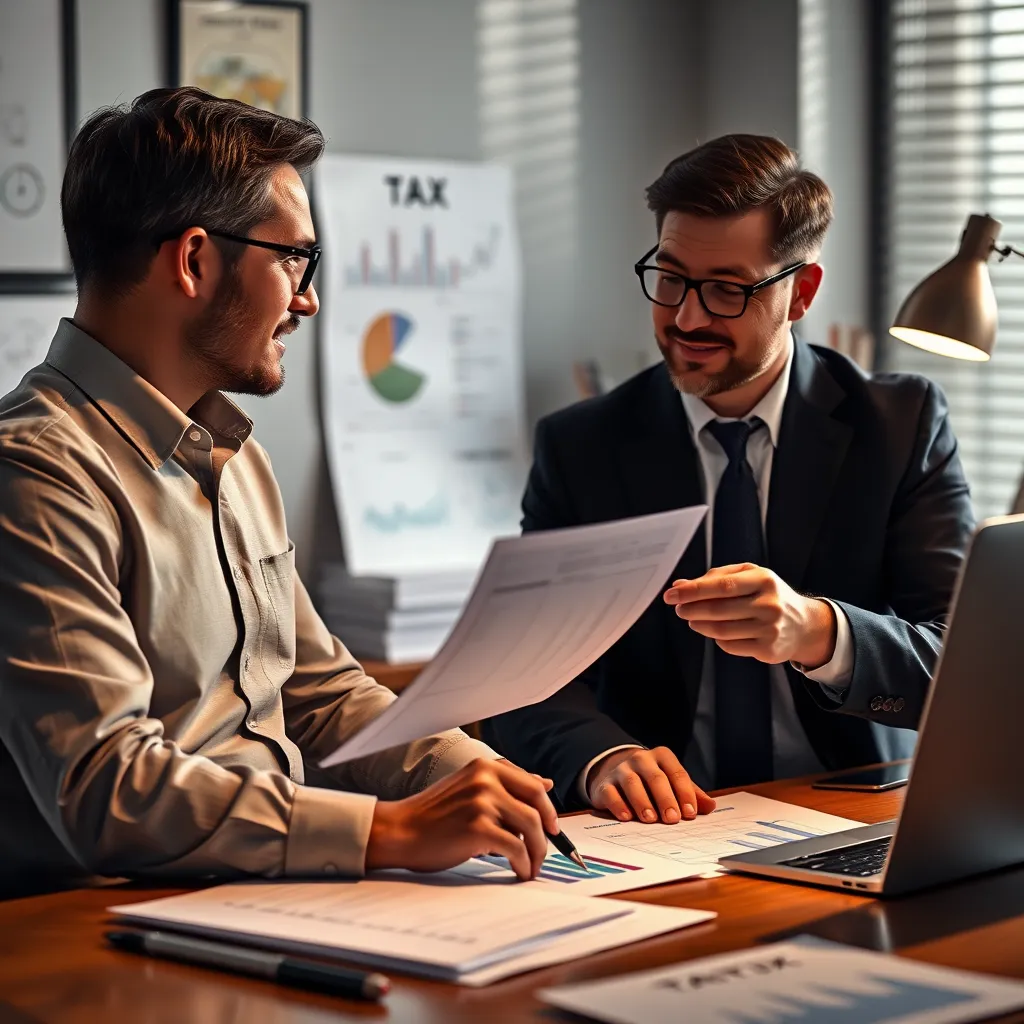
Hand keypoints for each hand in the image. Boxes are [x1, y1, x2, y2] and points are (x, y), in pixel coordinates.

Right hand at [365, 758, 558, 880]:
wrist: (399, 831)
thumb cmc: (432, 816)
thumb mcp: (469, 789)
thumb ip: (505, 786)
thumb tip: (546, 784)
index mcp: (485, 767)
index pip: (532, 784)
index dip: (547, 808)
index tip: (551, 827)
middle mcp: (485, 778)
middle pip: (537, 804)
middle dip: (548, 831)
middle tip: (546, 851)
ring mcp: (482, 802)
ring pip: (531, 827)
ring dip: (538, 852)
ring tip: (532, 866)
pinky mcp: (478, 828)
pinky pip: (517, 848)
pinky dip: (524, 864)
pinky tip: (520, 871)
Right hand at [587, 746, 715, 822]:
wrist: (614, 770)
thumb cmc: (650, 780)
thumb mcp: (671, 782)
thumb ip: (690, 793)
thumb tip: (711, 806)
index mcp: (662, 756)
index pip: (676, 773)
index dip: (684, 793)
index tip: (690, 813)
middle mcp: (641, 759)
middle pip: (655, 777)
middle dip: (665, 798)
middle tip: (673, 819)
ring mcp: (621, 770)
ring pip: (632, 782)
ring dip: (642, 801)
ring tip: (650, 819)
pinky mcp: (605, 784)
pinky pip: (611, 792)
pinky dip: (618, 804)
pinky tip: (626, 817)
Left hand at [664, 563, 836, 668]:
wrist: (804, 625)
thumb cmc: (769, 595)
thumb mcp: (749, 577)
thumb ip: (715, 578)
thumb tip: (680, 586)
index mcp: (764, 580)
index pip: (721, 585)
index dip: (692, 591)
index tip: (672, 595)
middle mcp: (769, 604)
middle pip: (718, 609)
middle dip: (691, 609)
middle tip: (679, 608)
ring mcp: (770, 629)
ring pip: (720, 630)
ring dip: (699, 625)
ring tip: (692, 619)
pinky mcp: (767, 650)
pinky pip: (730, 645)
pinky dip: (717, 638)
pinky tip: (716, 631)